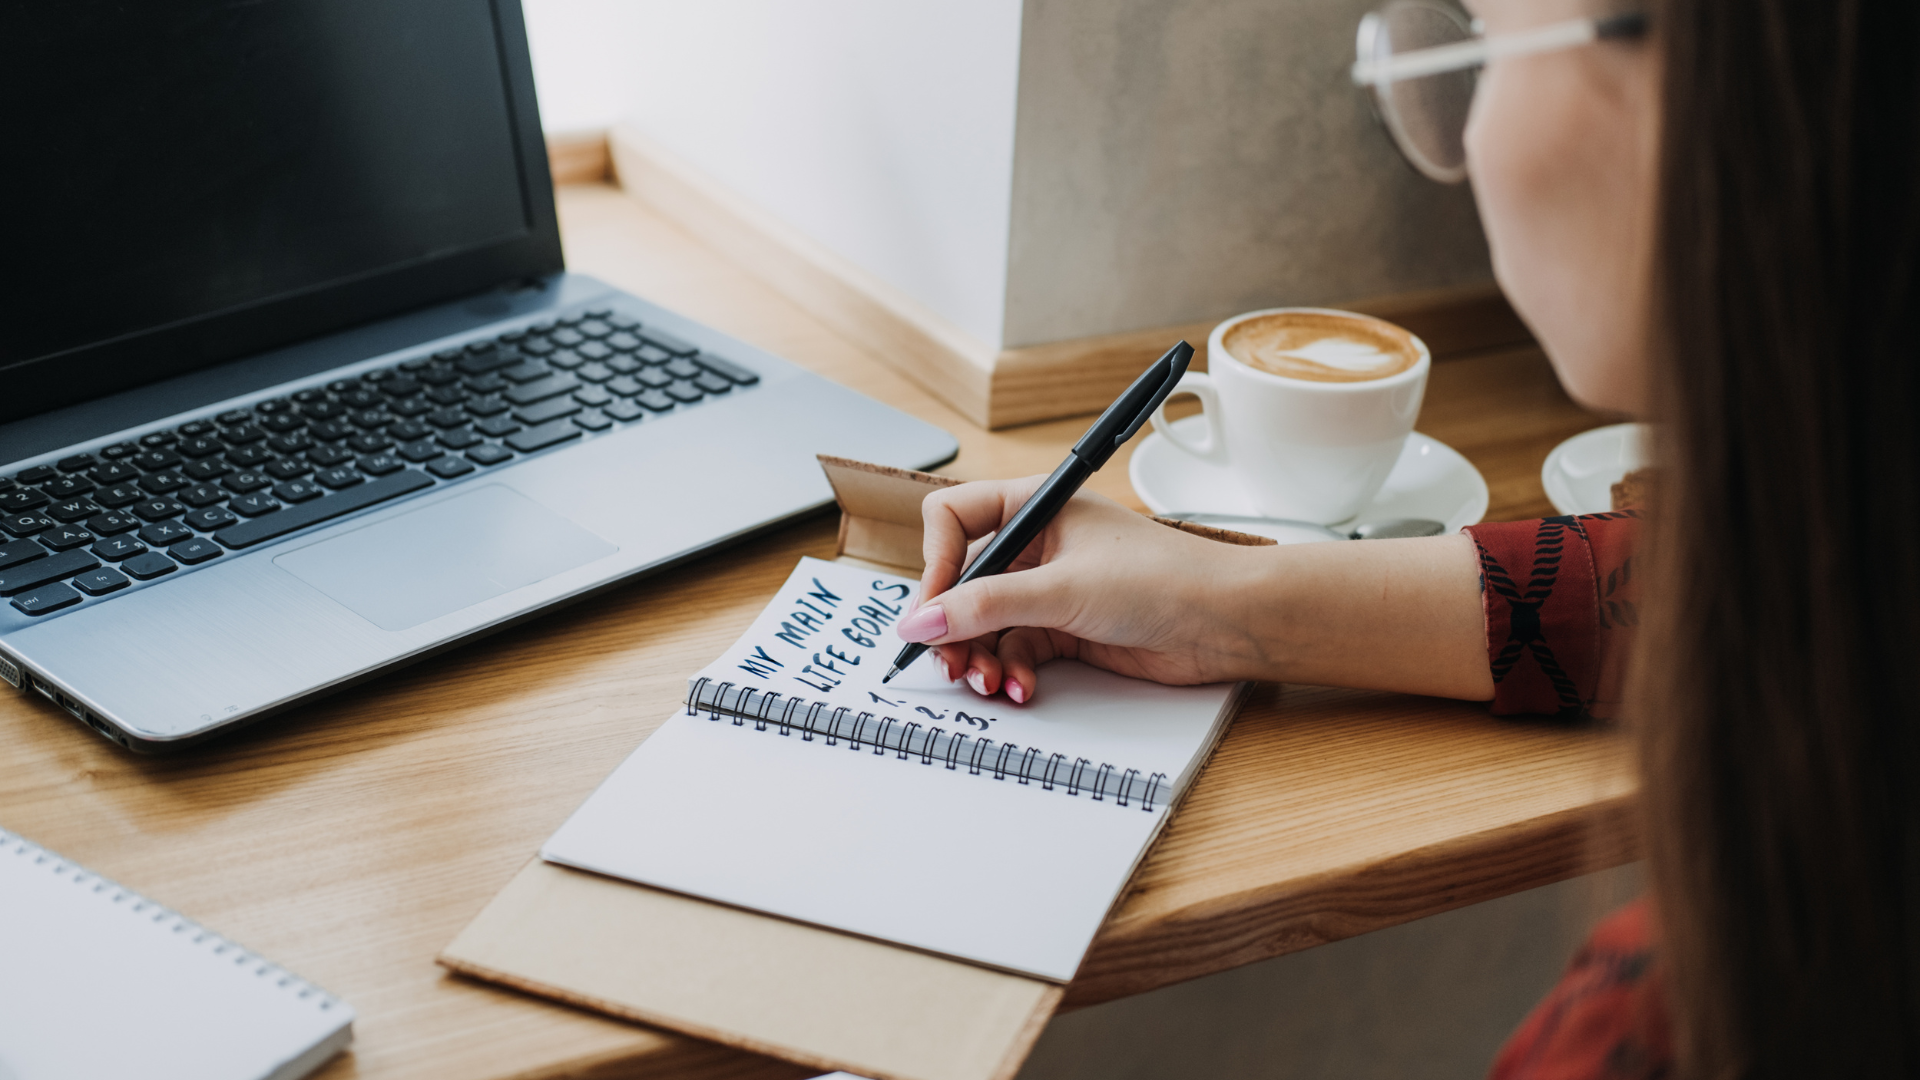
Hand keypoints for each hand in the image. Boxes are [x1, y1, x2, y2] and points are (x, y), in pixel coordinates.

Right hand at [894, 476, 1268, 702]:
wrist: (1227, 622)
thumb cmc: (1163, 578)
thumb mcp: (1061, 589)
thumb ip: (984, 607)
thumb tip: (920, 623)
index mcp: (1034, 507)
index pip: (952, 521)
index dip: (936, 564)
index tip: (934, 609)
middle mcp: (1037, 545)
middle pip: (963, 583)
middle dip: (953, 626)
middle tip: (949, 663)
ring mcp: (1050, 588)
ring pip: (986, 624)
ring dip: (978, 657)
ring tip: (986, 683)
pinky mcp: (1065, 629)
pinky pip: (1015, 650)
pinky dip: (1011, 672)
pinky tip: (1022, 688)